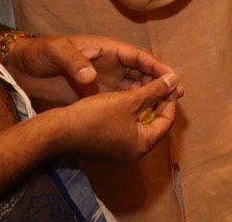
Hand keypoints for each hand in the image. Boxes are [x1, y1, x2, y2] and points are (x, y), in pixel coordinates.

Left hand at [3, 34, 175, 108]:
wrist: (24, 66)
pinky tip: (143, 116)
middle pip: (141, 73)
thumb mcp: (58, 52)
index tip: (172, 75)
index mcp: (108, 50)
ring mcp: (104, 80)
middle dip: (160, 82)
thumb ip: (75, 62)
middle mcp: (110, 65)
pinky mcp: (95, 94)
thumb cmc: (42, 53)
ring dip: (150, 95)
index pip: (137, 56)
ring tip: (167, 105)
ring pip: (133, 88)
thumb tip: (91, 77)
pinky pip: (120, 100)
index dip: (156, 65)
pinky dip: (133, 106)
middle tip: (178, 92)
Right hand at [47, 73, 181, 162]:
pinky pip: (125, 127)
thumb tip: (175, 79)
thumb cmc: (94, 117)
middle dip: (157, 101)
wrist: (56, 132)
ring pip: (139, 124)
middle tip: (158, 82)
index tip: (169, 82)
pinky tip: (125, 95)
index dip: (170, 99)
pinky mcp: (105, 146)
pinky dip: (129, 112)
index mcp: (142, 145)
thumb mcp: (128, 100)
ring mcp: (118, 151)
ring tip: (142, 84)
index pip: (167, 120)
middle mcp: (133, 152)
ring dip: (142, 104)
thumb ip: (154, 91)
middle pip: (154, 123)